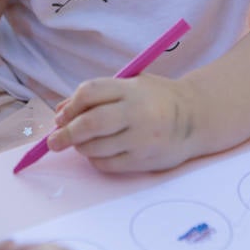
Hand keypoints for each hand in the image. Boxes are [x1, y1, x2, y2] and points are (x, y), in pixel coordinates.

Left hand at [47, 74, 194, 172]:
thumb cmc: (157, 98)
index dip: (70, 106)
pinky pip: (108, 164)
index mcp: (131, 89)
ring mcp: (140, 138)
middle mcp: (136, 112)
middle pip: (89, 123)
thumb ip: (98, 94)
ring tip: (81, 143)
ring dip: (80, 147)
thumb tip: (60, 112)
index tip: (61, 116)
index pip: (89, 93)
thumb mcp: (132, 84)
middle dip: (65, 134)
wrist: (196, 118)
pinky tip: (99, 153)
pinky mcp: (143, 160)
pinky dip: (96, 160)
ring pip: (95, 147)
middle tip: (54, 141)